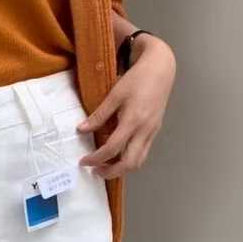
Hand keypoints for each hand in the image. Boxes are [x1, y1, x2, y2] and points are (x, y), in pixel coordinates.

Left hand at [75, 34, 175, 177]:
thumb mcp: (114, 95)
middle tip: (95, 170)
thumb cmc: (137, 79)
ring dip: (121, 169)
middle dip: (111, 172)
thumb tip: (81, 130)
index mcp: (133, 121)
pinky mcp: (155, 131)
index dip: (96, 158)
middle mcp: (145, 130)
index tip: (84, 161)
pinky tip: (119, 154)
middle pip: (129, 163)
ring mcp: (152, 132)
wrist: (161, 69)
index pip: (113, 148)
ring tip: (105, 166)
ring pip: (139, 161)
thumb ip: (99, 115)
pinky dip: (130, 159)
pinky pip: (143, 153)